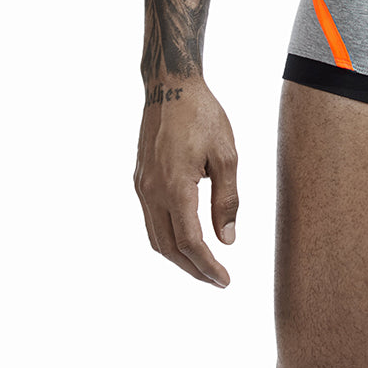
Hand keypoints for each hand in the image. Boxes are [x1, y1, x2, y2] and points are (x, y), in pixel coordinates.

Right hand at [134, 77, 238, 285]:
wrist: (171, 86)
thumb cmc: (203, 115)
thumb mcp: (227, 155)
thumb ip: (227, 200)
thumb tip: (227, 240)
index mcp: (176, 187)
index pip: (190, 242)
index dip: (208, 266)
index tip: (225, 280)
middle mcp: (152, 192)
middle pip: (168, 248)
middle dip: (193, 270)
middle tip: (217, 281)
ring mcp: (142, 187)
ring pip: (155, 238)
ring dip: (178, 257)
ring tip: (203, 265)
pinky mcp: (140, 180)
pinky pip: (151, 220)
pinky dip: (167, 237)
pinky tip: (185, 238)